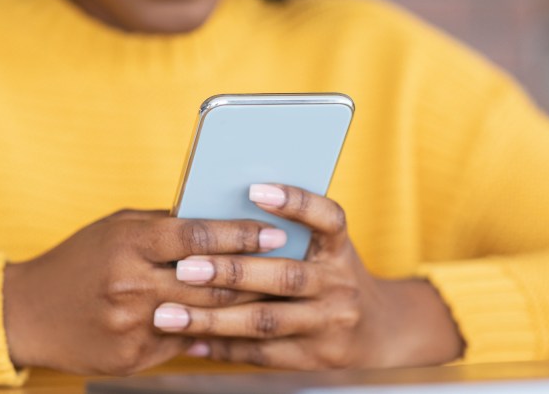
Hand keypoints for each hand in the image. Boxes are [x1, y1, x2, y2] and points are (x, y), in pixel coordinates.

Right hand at [2, 209, 286, 374]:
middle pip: (211, 281)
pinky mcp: (132, 356)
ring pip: (205, 316)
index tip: (274, 233)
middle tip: (290, 268)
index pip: (198, 235)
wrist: (29, 313)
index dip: (242, 234)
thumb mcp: (116, 228)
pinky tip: (234, 325)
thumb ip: (163, 225)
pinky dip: (210, 332)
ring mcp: (132, 324)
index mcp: (129, 242)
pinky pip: (184, 342)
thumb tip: (216, 220)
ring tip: (274, 296)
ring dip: (243, 307)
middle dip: (256, 275)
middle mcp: (131, 283)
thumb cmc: (78, 261)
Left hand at [155, 184, 464, 368]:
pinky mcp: (317, 358)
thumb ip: (284, 234)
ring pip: (265, 321)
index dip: (294, 202)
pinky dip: (223, 347)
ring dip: (212, 318)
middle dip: (230, 271)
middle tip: (184, 268)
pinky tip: (190, 341)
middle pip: (284, 276)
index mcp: (339, 248)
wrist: (381, 330)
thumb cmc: (330, 275)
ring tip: (168, 315)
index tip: (254, 190)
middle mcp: (340, 284)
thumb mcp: (322, 249)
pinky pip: (263, 353)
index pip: (327, 218)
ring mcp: (330, 324)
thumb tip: (212, 216)